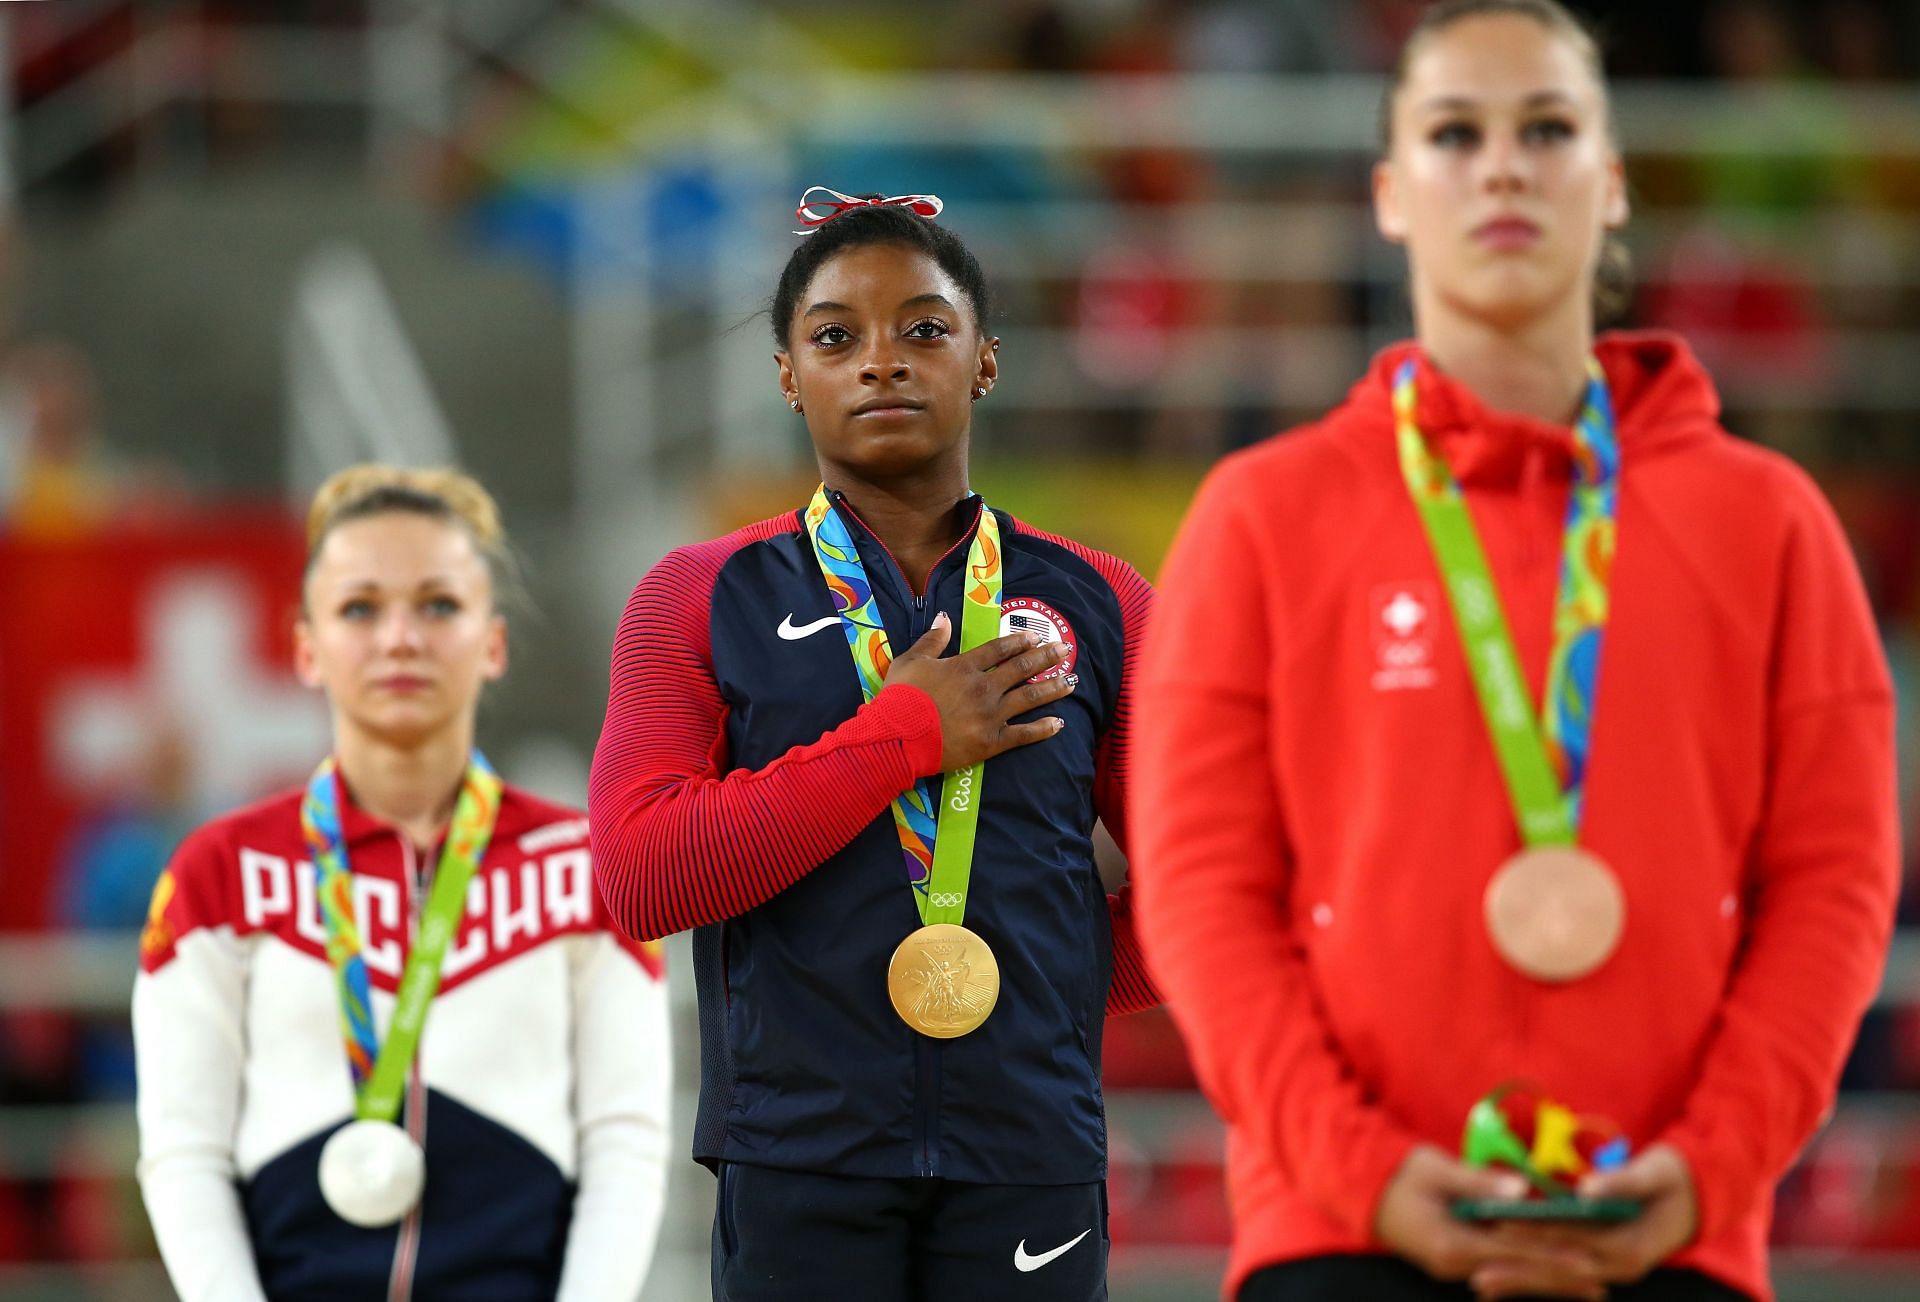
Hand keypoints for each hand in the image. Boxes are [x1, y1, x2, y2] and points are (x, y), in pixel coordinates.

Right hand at [882, 614, 1075, 769]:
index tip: (1035, 636)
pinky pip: (1023, 734)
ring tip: (1071, 681)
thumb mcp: (910, 661)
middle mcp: (984, 687)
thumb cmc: (900, 698)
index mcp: (964, 666)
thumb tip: (944, 617)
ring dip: (1053, 688)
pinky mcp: (992, 742)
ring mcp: (991, 715)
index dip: (1018, 641)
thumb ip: (931, 640)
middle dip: (1046, 657)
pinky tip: (1059, 723)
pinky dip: (1043, 729)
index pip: (998, 649)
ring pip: (1029, 697)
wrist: (898, 737)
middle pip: (1021, 668)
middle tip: (1065, 649)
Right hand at [1376, 1146, 1604, 1299]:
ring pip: (1511, 1276)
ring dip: (1548, 1280)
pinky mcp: (1455, 1260)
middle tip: (1599, 1282)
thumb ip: (1478, 1182)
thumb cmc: (1399, 1173)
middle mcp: (1454, 1264)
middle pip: (1517, 1273)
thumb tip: (1521, 1191)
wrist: (1362, 1189)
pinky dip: (1527, 1272)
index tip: (1587, 1260)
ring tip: (1587, 1285)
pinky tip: (1550, 1278)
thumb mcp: (1435, 1168)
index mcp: (1450, 1242)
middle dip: (1559, 1278)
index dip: (1553, 1257)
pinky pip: (1499, 1269)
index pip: (1513, 1253)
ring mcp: (1454, 1266)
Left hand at [1473, 1144, 1697, 1297]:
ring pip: (1559, 1279)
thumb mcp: (1654, 1172)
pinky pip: (1564, 1274)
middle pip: (1560, 1270)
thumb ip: (1622, 1181)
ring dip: (1521, 1281)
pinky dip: (1536, 1277)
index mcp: (1630, 1245)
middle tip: (1477, 1273)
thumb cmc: (1674, 1178)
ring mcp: (1613, 1270)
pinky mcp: (1604, 1266)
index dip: (1536, 1234)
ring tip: (1481, 1283)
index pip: (1574, 1240)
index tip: (1500, 1228)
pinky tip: (1505, 1280)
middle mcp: (1621, 1267)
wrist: (1700, 1198)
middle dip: (1518, 1271)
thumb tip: (1588, 1189)